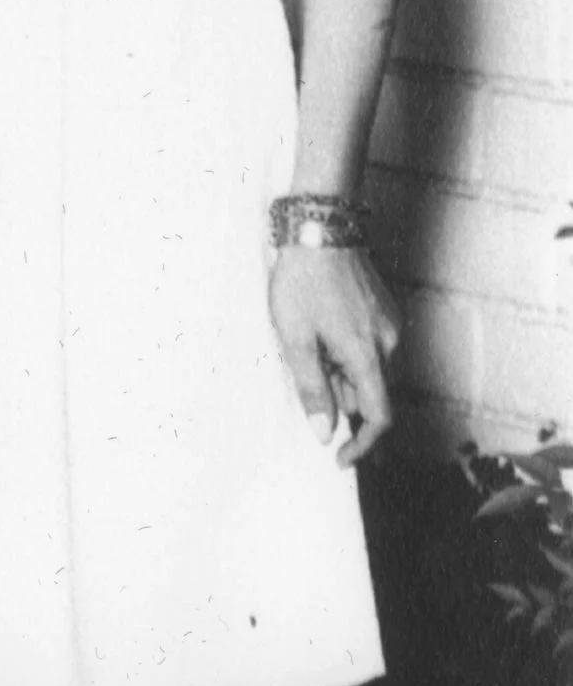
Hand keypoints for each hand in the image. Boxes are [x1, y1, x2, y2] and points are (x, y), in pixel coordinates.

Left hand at [268, 244, 399, 463]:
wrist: (320, 229)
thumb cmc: (302, 282)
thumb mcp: (295, 339)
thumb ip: (313, 388)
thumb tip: (325, 432)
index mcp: (367, 355)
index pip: (378, 417)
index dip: (362, 444)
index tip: (339, 457)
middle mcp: (389, 343)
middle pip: (371, 393)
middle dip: (340, 398)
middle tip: (306, 374)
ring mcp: (390, 325)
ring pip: (369, 370)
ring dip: (341, 373)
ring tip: (308, 340)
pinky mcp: (384, 311)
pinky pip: (370, 347)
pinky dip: (348, 353)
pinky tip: (321, 328)